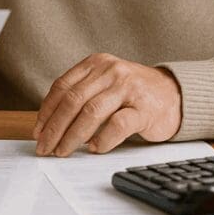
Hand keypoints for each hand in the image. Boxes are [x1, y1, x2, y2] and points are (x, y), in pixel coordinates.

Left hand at [34, 53, 180, 156]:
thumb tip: (50, 126)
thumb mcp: (105, 84)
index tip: (38, 131)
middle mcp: (111, 71)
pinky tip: (95, 148)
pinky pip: (118, 124)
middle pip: (73, 100)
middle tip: (46, 147)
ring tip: (64, 151)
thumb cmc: (134, 93)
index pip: (62, 86)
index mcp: (96, 63)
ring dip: (72, 136)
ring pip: (91, 112)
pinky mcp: (144, 108)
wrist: (175, 95)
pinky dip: (103, 139)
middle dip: (55, 127)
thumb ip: (82, 95)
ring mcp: (128, 88)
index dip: (47, 111)